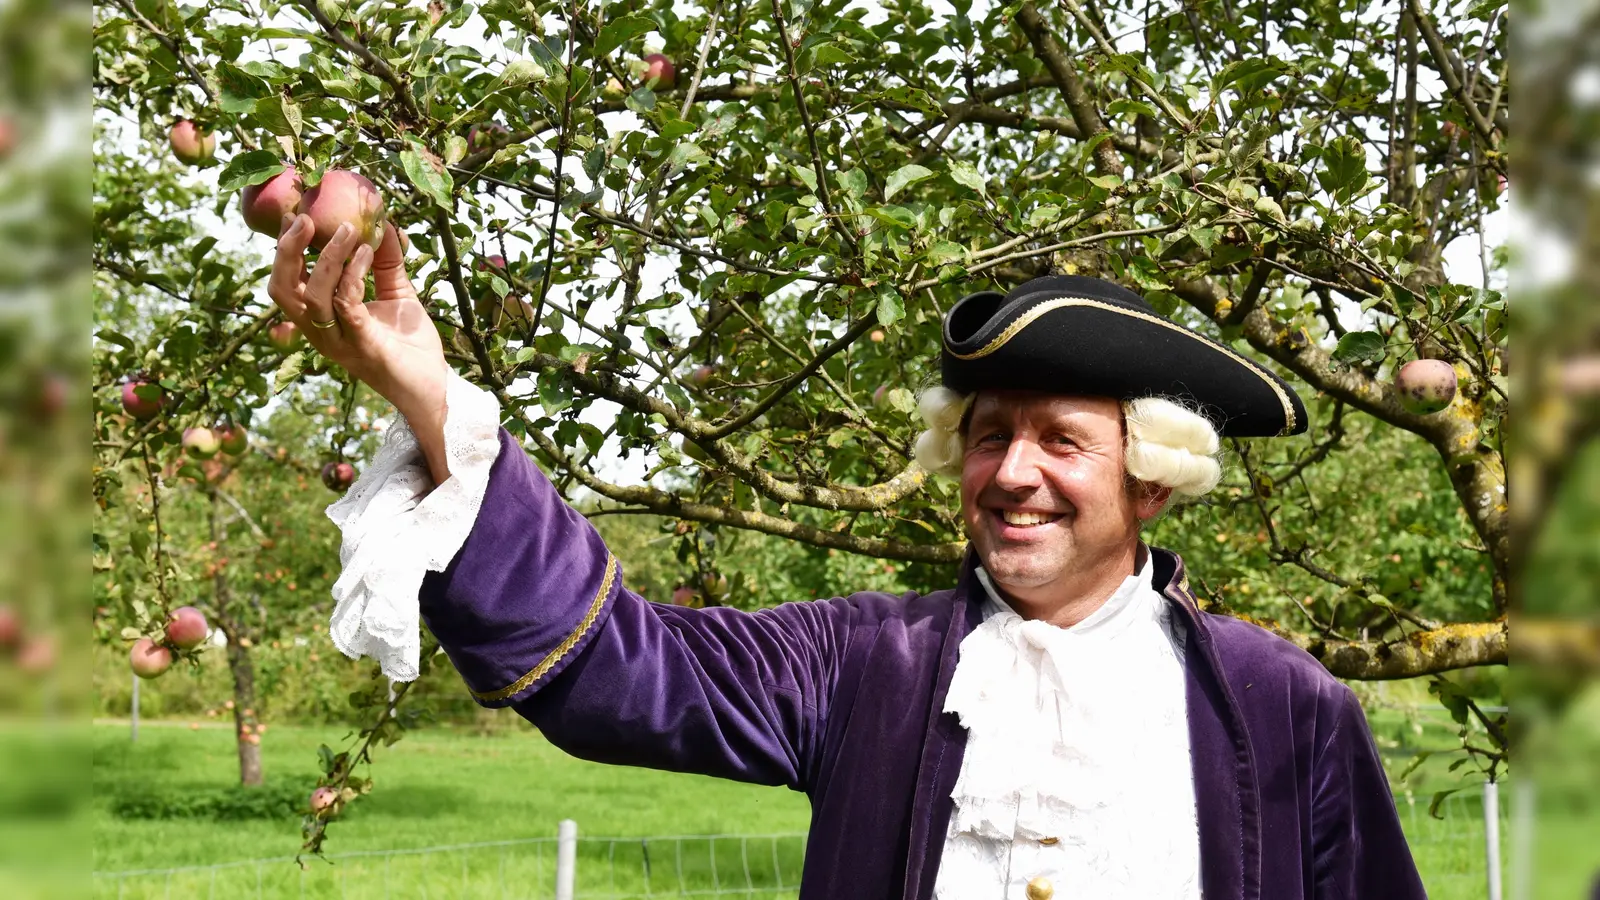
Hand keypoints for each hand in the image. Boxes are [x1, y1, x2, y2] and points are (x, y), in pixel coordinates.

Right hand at [267, 214, 451, 480]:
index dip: (284, 250)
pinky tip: (369, 253)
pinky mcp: (363, 345)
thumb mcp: (397, 294)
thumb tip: (385, 222)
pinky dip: (354, 274)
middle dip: (287, 252)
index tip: (296, 214)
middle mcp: (321, 332)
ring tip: (351, 230)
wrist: (433, 387)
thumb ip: (387, 262)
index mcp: (320, 319)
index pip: (286, 283)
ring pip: (311, 297)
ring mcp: (340, 341)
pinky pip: (347, 304)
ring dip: (327, 258)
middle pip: (282, 291)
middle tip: (306, 219)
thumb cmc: (411, 344)